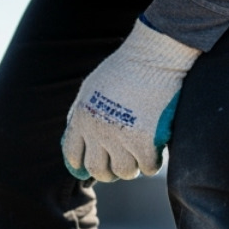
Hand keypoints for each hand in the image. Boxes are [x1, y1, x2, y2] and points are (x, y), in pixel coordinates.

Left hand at [61, 18, 199, 182]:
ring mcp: (121, 138)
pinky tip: (155, 154)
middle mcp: (97, 132)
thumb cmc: (123, 69)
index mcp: (81, 119)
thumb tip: (74, 139)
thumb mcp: (89, 89)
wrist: (152, 56)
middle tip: (118, 165)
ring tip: (137, 159)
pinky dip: (152, 164)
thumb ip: (80, 114)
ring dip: (132, 168)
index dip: (81, 164)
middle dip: (107, 172)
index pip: (73, 156)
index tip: (91, 165)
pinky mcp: (145, 141)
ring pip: (124, 172)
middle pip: (97, 170)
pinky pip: (148, 167)